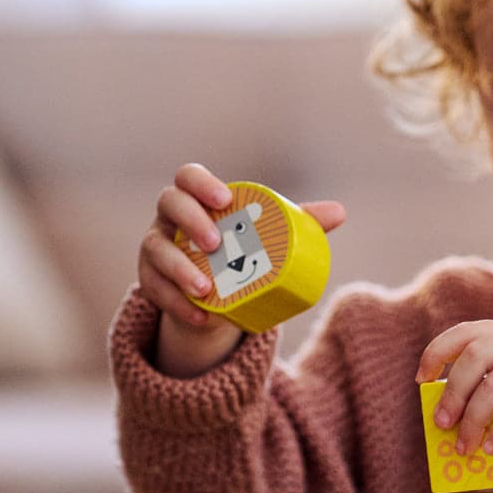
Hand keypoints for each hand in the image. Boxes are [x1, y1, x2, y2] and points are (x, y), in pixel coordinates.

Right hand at [138, 164, 345, 376]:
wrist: (216, 297)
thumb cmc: (242, 252)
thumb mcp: (268, 237)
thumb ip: (300, 223)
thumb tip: (340, 212)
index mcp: (198, 199)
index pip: (189, 177)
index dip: (202, 183)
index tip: (225, 199)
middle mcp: (170, 219)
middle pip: (168, 204)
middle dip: (191, 221)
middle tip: (217, 243)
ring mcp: (156, 249)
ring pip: (156, 250)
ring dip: (179, 269)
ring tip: (205, 289)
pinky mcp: (152, 282)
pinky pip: (155, 290)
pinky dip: (177, 304)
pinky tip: (201, 315)